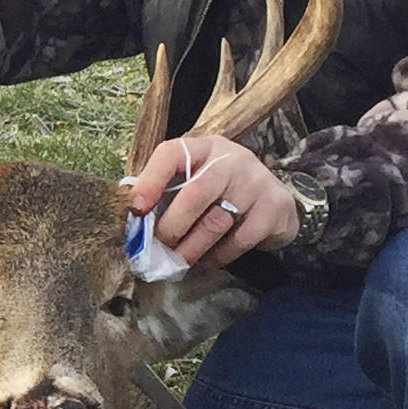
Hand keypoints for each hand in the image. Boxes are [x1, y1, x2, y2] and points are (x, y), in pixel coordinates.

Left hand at [127, 135, 303, 268]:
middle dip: (172, 226)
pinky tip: (209, 260)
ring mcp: (256, 180)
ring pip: (217, 221)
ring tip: (179, 261)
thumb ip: (167, 193)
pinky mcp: (275, 206)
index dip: (150, 180)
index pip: (172, 153)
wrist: (274, 203)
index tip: (136, 208)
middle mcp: (231, 158)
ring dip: (192, 247)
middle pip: (196, 193)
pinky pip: (240, 238)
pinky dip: (220, 255)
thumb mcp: (196, 180)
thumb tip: (132, 221)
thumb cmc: (221, 193)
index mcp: (204, 147)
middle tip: (158, 248)